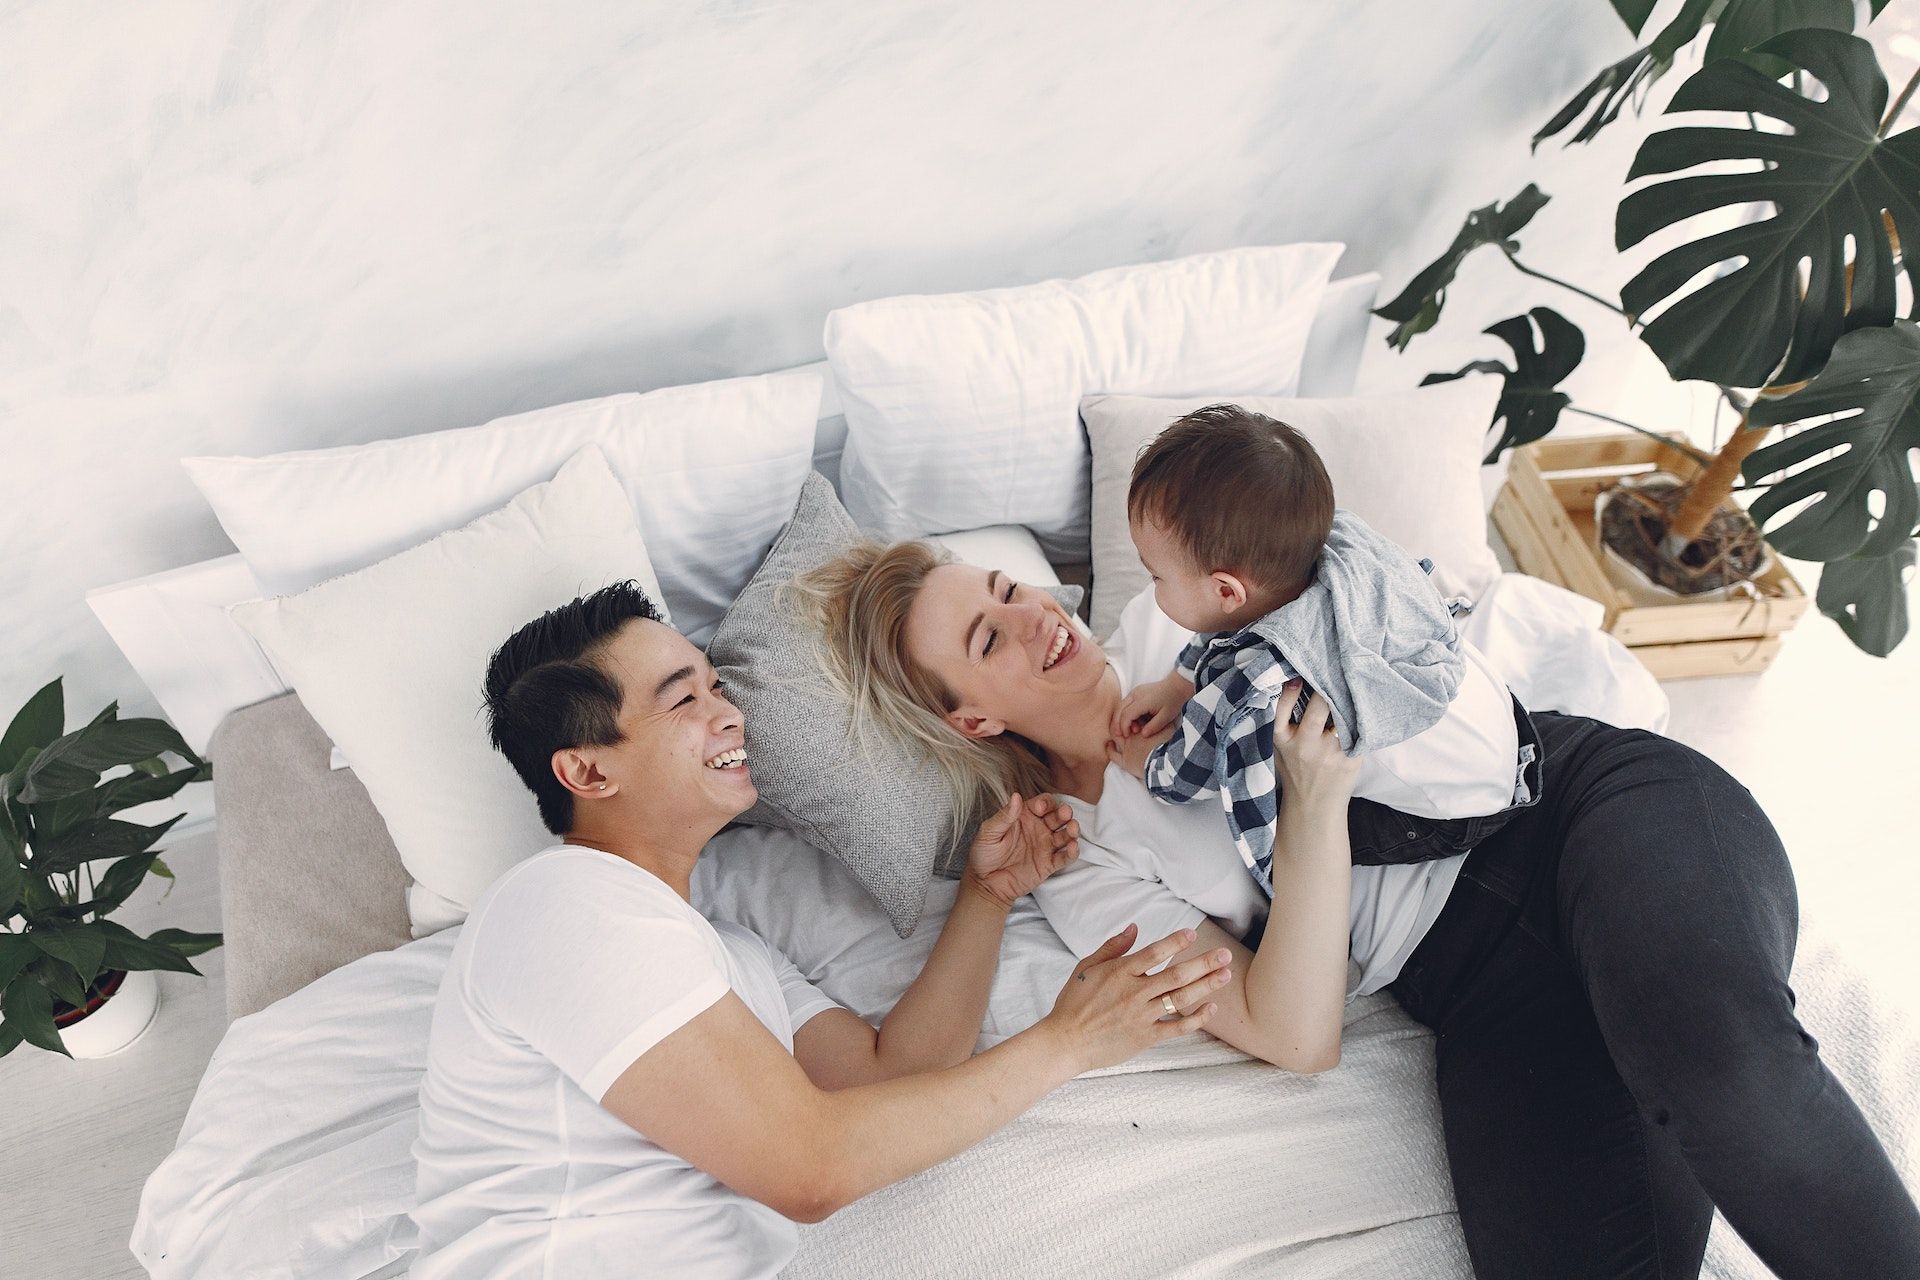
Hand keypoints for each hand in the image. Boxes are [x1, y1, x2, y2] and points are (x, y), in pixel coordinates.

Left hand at [963, 792, 1079, 908]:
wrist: (985, 883)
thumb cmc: (984, 855)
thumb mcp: (988, 833)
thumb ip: (1004, 816)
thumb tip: (1015, 796)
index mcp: (1024, 816)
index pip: (1042, 803)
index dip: (1045, 802)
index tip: (1040, 808)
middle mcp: (1038, 828)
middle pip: (1058, 816)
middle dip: (1064, 813)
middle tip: (1065, 813)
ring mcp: (1045, 846)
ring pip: (1065, 835)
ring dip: (1072, 830)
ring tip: (1072, 829)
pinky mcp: (1049, 864)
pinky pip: (1065, 857)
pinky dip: (1072, 852)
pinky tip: (1073, 847)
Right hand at [1040, 924, 1230, 1071]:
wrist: (1066, 1042)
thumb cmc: (1074, 1002)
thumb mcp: (1087, 967)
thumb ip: (1112, 947)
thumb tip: (1135, 927)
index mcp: (1119, 972)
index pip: (1154, 953)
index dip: (1175, 942)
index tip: (1193, 935)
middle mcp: (1134, 993)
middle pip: (1176, 975)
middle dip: (1204, 963)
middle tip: (1226, 954)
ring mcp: (1141, 1016)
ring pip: (1180, 999)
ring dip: (1206, 986)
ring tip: (1226, 975)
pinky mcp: (1145, 1037)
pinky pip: (1176, 1028)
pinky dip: (1196, 1019)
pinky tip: (1211, 1008)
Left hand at [1104, 720, 1174, 781]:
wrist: (1163, 763)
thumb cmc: (1168, 747)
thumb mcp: (1171, 731)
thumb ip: (1168, 723)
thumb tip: (1170, 717)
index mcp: (1143, 727)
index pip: (1134, 718)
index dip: (1133, 717)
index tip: (1135, 718)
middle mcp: (1133, 736)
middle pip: (1123, 724)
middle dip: (1122, 722)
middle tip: (1124, 722)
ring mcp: (1127, 748)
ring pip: (1115, 735)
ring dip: (1115, 732)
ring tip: (1117, 731)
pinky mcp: (1125, 761)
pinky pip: (1112, 754)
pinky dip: (1109, 749)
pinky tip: (1109, 745)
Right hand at [1110, 673, 1191, 742]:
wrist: (1176, 686)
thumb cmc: (1172, 700)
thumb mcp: (1166, 717)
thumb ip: (1154, 727)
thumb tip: (1143, 734)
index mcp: (1143, 701)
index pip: (1126, 714)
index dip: (1124, 726)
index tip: (1126, 735)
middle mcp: (1136, 694)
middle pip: (1119, 709)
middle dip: (1118, 723)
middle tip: (1121, 735)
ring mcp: (1135, 691)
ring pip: (1121, 706)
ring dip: (1122, 718)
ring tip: (1133, 729)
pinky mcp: (1136, 692)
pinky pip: (1126, 703)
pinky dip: (1127, 713)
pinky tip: (1135, 721)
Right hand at [1271, 682, 1360, 808]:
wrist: (1313, 807)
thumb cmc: (1296, 770)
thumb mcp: (1281, 746)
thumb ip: (1286, 720)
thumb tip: (1297, 680)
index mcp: (1283, 739)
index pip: (1283, 706)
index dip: (1291, 688)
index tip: (1299, 674)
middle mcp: (1306, 744)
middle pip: (1320, 706)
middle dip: (1327, 688)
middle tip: (1334, 673)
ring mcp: (1330, 752)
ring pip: (1343, 715)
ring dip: (1348, 700)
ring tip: (1351, 685)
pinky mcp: (1350, 758)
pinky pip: (1358, 729)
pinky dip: (1360, 717)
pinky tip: (1363, 707)